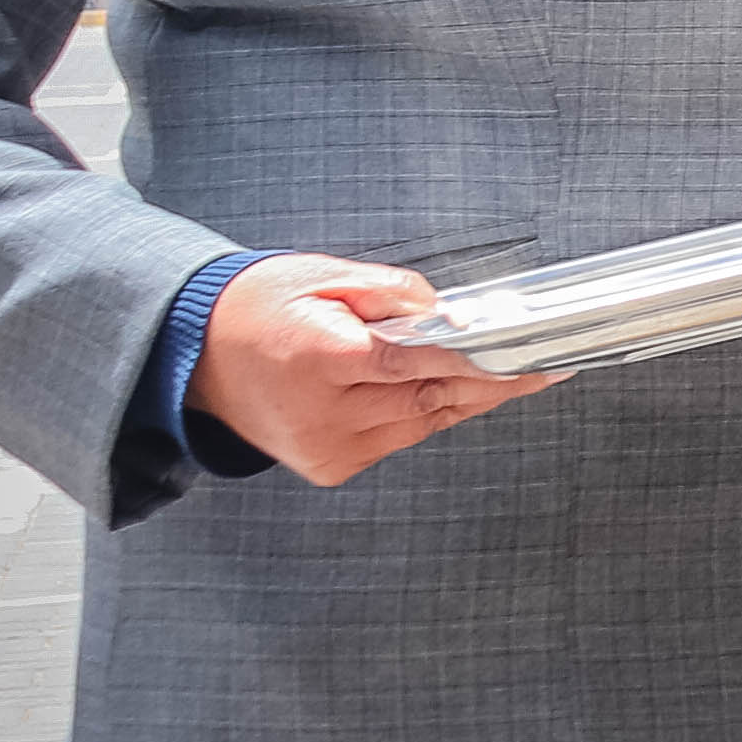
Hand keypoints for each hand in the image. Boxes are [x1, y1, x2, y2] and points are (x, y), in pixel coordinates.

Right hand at [194, 256, 550, 486]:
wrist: (197, 356)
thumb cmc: (258, 308)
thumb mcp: (322, 275)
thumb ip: (392, 292)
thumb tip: (447, 314)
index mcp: (320, 360)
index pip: (418, 361)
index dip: (478, 358)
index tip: (525, 354)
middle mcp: (324, 412)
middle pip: (431, 397)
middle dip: (492, 380)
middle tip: (544, 365)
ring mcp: (327, 447)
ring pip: (423, 422)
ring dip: (467, 397)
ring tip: (512, 372)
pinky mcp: (331, 466)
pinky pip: (400, 438)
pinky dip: (426, 414)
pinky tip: (450, 390)